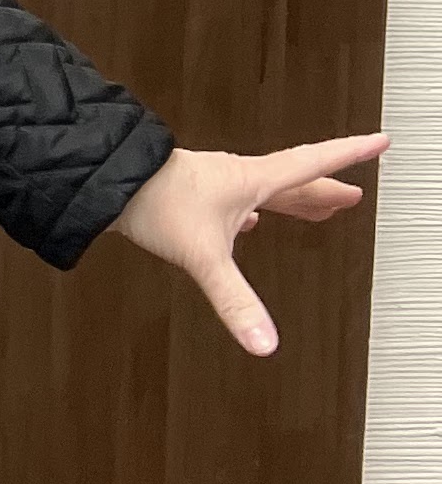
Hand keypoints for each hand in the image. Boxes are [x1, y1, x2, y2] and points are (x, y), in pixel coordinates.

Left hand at [110, 134, 387, 353]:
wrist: (105, 181)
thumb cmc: (153, 202)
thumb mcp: (202, 256)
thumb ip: (234, 300)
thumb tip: (263, 341)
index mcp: (250, 181)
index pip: (312, 165)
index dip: (348, 155)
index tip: (379, 141)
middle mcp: (235, 178)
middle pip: (293, 181)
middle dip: (325, 189)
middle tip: (352, 195)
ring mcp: (213, 185)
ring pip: (264, 190)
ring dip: (292, 200)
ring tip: (312, 210)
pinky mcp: (191, 196)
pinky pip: (234, 202)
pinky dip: (251, 211)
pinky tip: (245, 222)